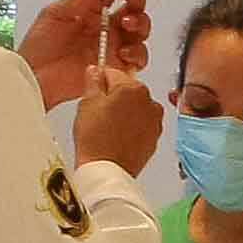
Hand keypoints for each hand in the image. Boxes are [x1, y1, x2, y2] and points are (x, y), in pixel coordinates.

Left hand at [19, 0, 143, 100]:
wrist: (34, 77)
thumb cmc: (39, 46)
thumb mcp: (57, 14)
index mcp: (92, 12)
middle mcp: (106, 28)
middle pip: (134, 10)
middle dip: (136, 0)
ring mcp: (112, 48)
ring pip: (140, 33)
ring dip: (140, 24)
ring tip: (126, 24)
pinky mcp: (116, 68)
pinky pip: (137, 61)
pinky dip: (137, 53)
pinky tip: (123, 51)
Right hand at [73, 64, 165, 181]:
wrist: (106, 171)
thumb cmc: (96, 139)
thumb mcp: (87, 103)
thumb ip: (93, 81)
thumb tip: (95, 71)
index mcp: (133, 88)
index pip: (113, 73)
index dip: (100, 81)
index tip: (93, 90)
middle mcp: (149, 102)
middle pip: (127, 89)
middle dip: (113, 97)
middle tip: (97, 113)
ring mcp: (154, 121)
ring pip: (136, 108)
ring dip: (124, 112)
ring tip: (107, 127)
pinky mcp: (154, 138)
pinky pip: (142, 125)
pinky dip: (132, 128)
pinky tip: (117, 137)